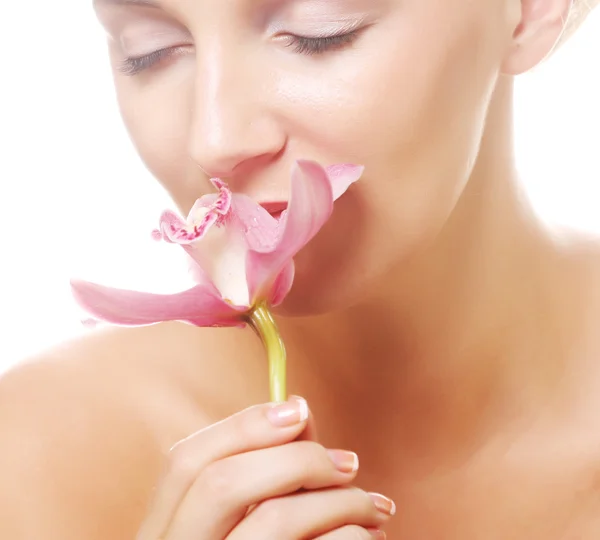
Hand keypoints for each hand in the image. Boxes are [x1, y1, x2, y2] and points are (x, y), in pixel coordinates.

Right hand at [136, 396, 393, 539]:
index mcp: (163, 534)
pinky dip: (349, 536)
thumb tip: (299, 409)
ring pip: (273, 521)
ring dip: (338, 500)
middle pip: (222, 483)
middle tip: (350, 462)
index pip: (185, 461)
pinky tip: (366, 537)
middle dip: (295, 459)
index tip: (299, 410)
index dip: (242, 425)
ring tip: (375, 505)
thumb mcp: (241, 524)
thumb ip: (265, 472)